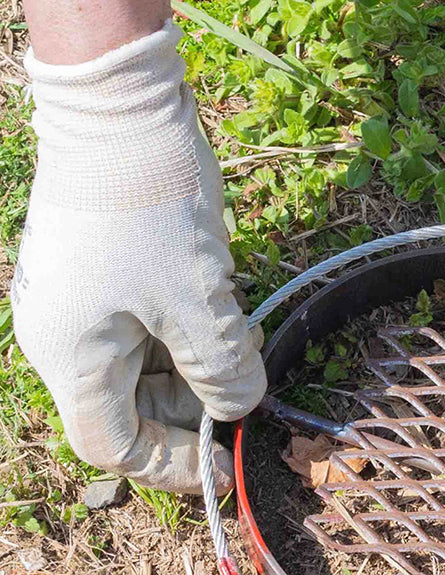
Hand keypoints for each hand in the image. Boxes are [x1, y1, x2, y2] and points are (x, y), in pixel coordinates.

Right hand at [12, 21, 265, 493]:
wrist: (122, 109)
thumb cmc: (152, 210)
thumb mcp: (200, 302)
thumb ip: (223, 371)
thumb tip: (239, 409)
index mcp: (71, 357)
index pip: (112, 444)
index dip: (169, 465)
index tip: (223, 461)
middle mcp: (65, 338)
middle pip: (130, 406)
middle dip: (195, 406)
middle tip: (248, 385)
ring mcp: (82, 303)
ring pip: (144, 365)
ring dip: (200, 363)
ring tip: (247, 340)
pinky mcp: (104, 273)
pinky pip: (146, 324)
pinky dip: (188, 330)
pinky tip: (226, 310)